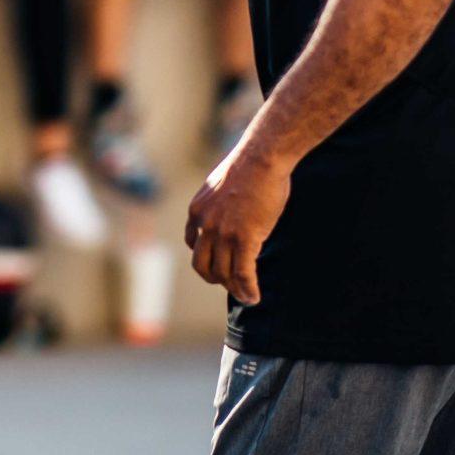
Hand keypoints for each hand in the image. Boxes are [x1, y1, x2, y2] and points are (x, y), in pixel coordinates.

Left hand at [184, 146, 290, 304]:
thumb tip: (230, 213)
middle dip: (217, 279)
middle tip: (232, 284)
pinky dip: (248, 290)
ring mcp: (223, 233)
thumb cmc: (250, 167)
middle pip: (203, 266)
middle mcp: (204, 225)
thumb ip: (218, 203)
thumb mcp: (221, 185)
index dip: (206, 259)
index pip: (193, 244)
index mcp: (196, 211)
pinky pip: (243, 274)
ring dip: (235, 289)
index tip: (219, 265)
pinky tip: (254, 297)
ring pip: (224, 273)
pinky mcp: (245, 238)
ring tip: (247, 296)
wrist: (262, 157)